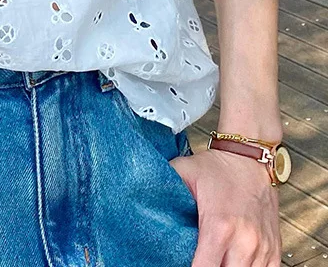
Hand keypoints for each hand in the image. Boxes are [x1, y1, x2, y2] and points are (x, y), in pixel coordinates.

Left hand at [171, 149, 281, 265]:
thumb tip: (141, 200)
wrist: (250, 158)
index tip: (180, 262)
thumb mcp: (183, 171)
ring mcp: (263, 247)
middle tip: (197, 262)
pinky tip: (233, 263)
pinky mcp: (274, 249)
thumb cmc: (217, 168)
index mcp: (219, 226)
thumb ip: (164, 190)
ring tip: (213, 261)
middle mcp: (245, 241)